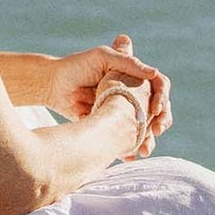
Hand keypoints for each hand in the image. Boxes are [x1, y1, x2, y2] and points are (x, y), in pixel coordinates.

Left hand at [47, 35, 171, 154]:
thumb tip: (154, 72)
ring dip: (147, 140)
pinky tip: (130, 157)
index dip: (162, 97)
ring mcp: (120, 112)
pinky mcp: (108, 126)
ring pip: (143, 128)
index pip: (159, 86)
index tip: (156, 108)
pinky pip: (124, 141)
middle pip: (156, 110)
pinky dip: (129, 150)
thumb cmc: (76, 66)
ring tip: (144, 150)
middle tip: (157, 131)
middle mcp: (130, 95)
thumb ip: (127, 62)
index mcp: (133, 77)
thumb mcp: (102, 57)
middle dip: (161, 121)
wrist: (52, 86)